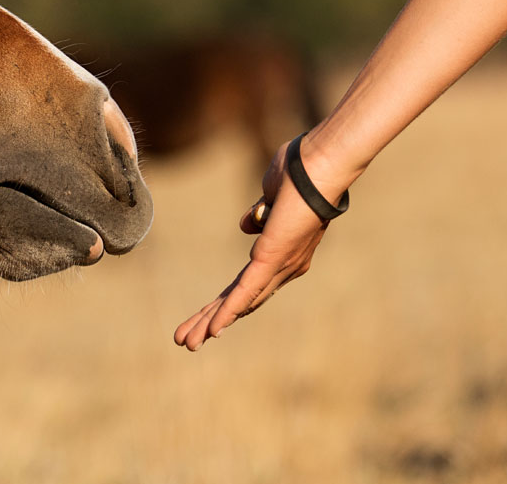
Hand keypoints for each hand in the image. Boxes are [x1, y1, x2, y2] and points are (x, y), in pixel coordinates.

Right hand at [173, 139, 337, 350]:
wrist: (320, 163)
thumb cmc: (300, 172)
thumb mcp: (272, 197)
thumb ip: (260, 214)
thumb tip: (250, 225)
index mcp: (284, 254)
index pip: (248, 286)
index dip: (226, 303)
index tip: (207, 319)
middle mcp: (284, 268)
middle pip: (240, 301)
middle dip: (211, 321)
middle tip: (187, 342)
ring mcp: (279, 266)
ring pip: (239, 301)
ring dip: (211, 323)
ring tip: (188, 343)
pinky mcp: (272, 259)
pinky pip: (246, 290)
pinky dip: (229, 311)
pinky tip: (214, 330)